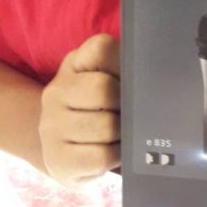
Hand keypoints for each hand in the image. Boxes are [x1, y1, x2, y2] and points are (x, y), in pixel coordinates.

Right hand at [39, 34, 120, 185]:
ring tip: (119, 135)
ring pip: (106, 126)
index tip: (127, 80)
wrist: (59, 148)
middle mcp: (56, 91)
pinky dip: (115, 156)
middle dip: (125, 106)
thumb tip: (154, 82)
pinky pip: (101, 156)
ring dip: (122, 134)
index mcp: (74, 64)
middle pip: (104, 89)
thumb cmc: (95, 110)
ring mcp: (52, 126)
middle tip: (128, 114)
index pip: (102, 48)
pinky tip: (112, 152)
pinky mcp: (57, 159)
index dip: (122, 65)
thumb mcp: (104, 81)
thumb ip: (124, 72)